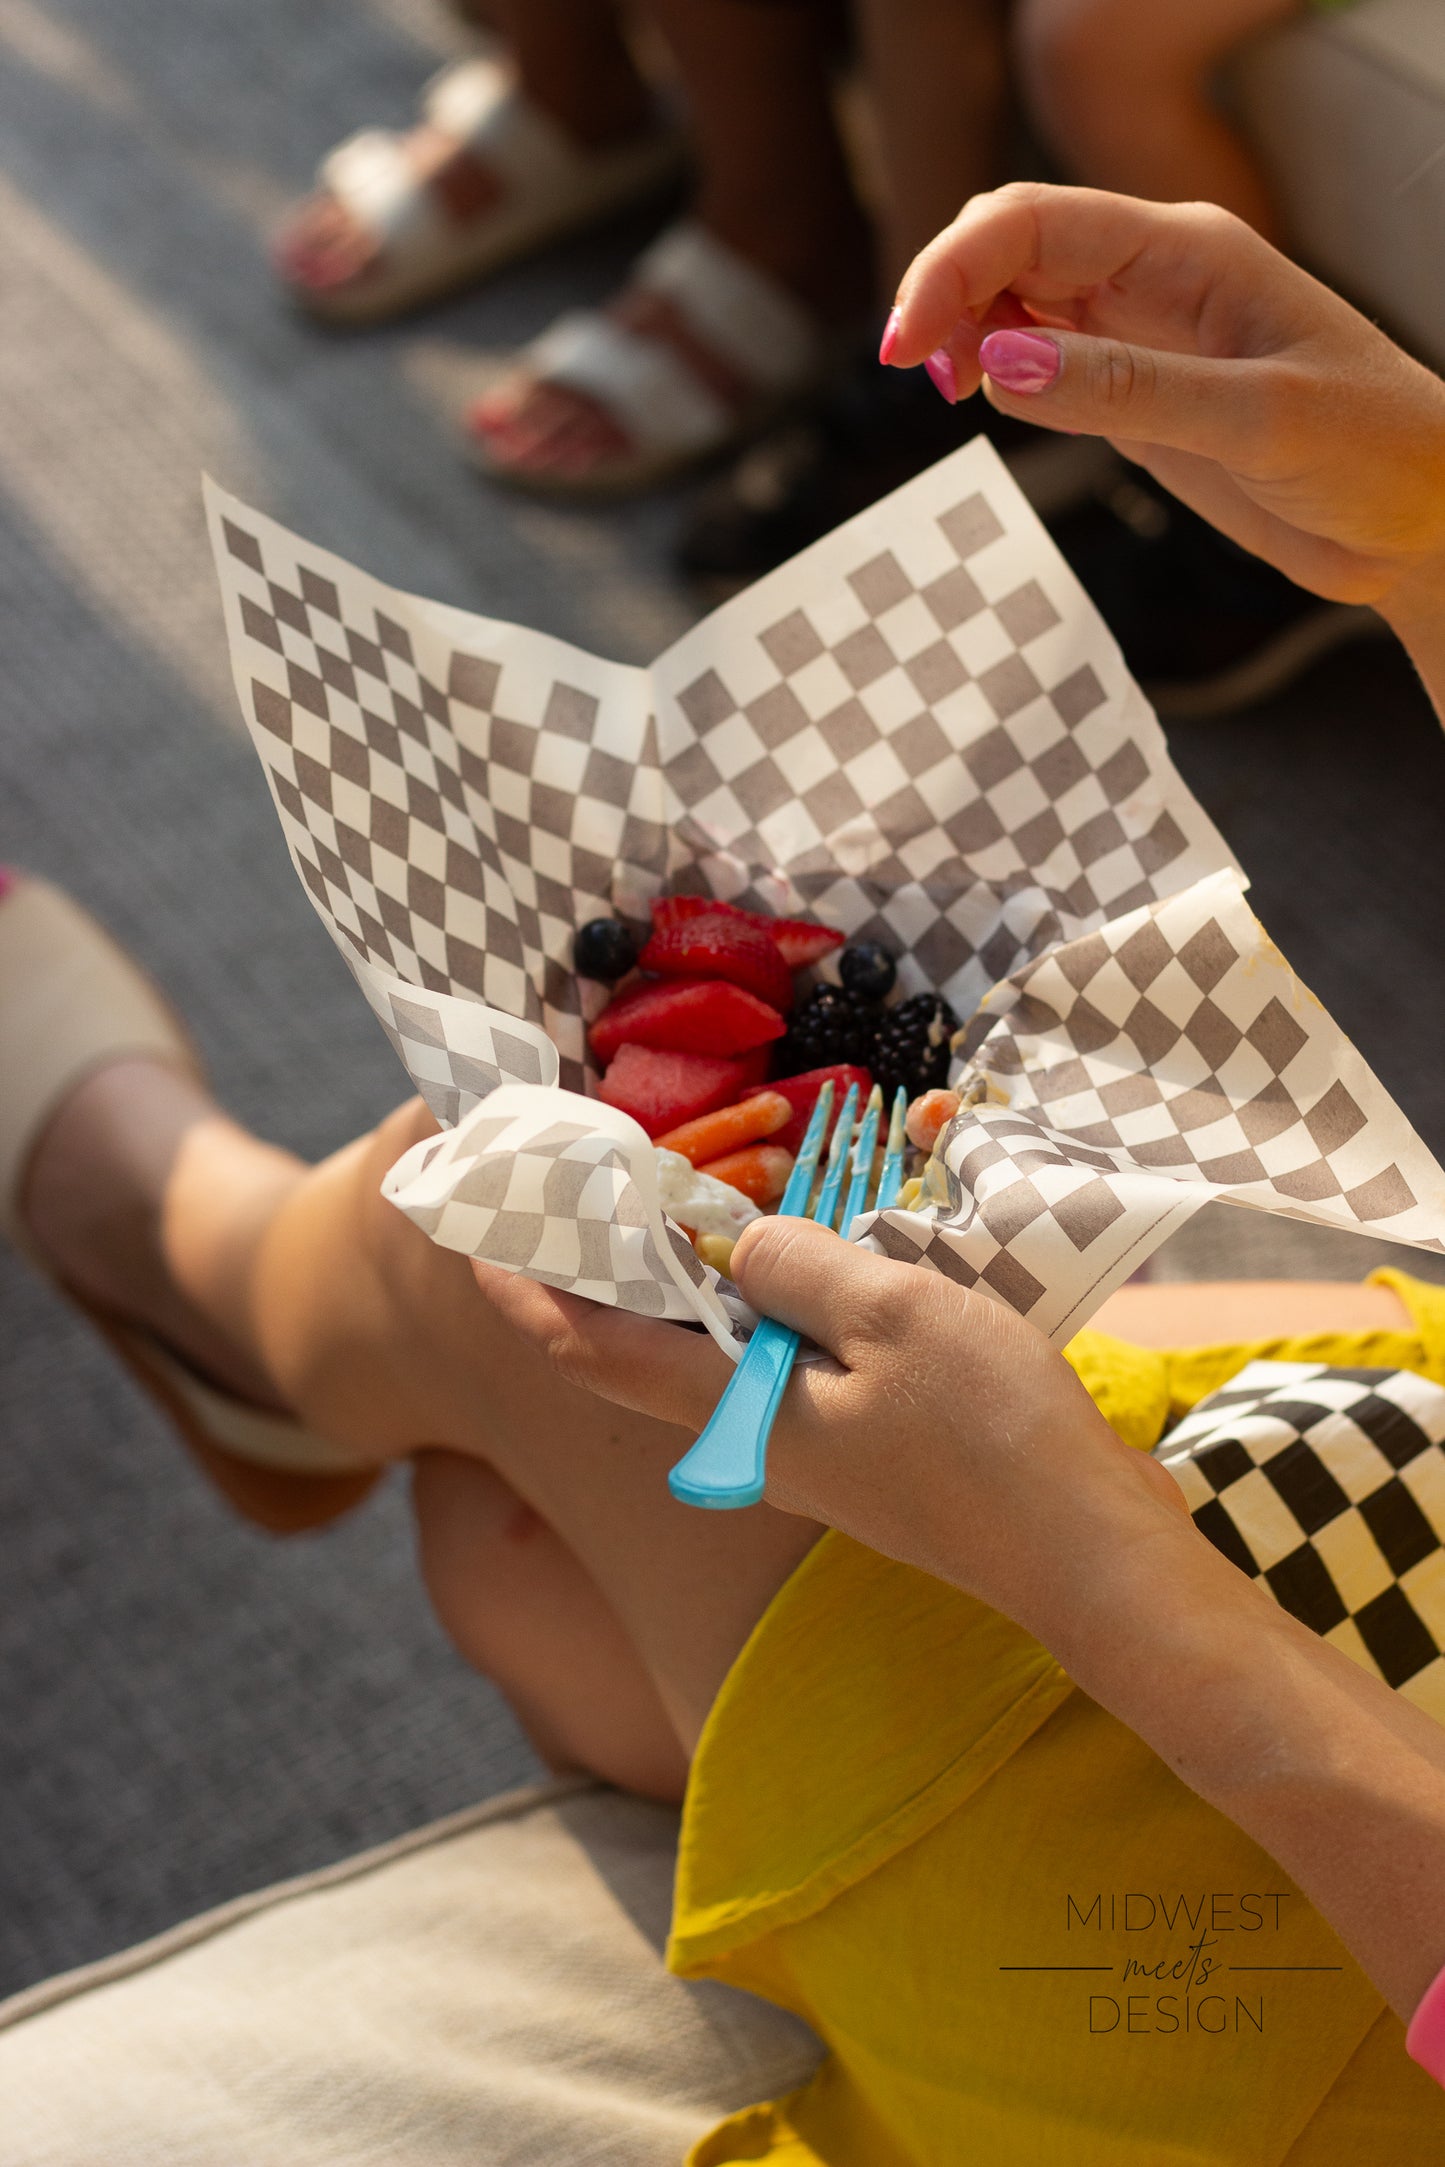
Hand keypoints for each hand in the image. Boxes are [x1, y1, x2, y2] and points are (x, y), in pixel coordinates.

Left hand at [471, 1217, 1187, 1642]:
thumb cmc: (989, 1438)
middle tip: (574, 1190)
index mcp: (738, 1413)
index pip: (595, 1349)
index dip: (529, 1289)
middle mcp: (755, 1440)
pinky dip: (761, 1304)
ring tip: (668, 1206)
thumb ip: (795, 1268)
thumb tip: (726, 1243)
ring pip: (717, 1352)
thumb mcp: (890, 1315)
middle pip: (645, 1349)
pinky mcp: (869, 1449)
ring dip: (681, 1283)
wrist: (1088, 1558)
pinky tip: (788, 1261)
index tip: (478, 1231)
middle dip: (598, 1274)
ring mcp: (814, 1450)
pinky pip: (785, 1362)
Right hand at [887, 184, 1444, 644]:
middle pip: (1012, 240)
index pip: (1037, 219)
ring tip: (946, 393)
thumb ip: (1127, 390)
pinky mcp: (1134, 391)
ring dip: (963, 328)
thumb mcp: (1255, 421)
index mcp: (1190, 250)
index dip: (954, 266)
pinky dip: (994, 370)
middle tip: (916, 376)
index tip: (908, 346)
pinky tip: (984, 402)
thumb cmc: (1371, 452)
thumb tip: (1000, 362)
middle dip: (945, 290)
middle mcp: (1156, 276)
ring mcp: (1141, 331)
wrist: (1416, 520)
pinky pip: (1042, 356)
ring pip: (1016, 294)